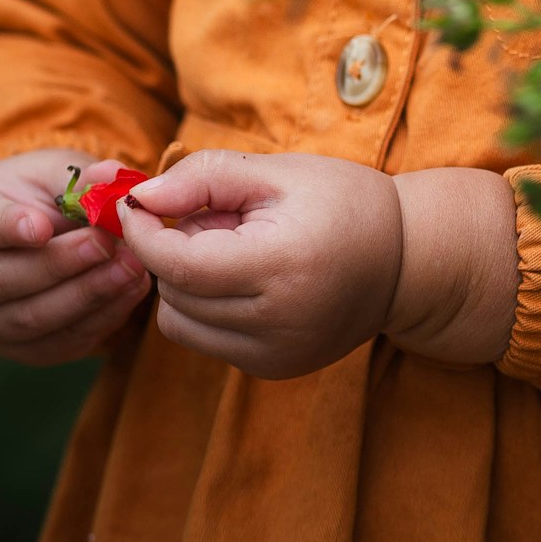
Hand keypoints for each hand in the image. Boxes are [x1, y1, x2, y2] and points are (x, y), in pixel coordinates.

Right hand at [0, 148, 152, 365]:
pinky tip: (128, 293)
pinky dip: (95, 321)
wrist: (25, 231)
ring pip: (28, 321)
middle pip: (0, 280)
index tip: (42, 227)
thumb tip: (112, 176)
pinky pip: (54, 345)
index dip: (7, 228)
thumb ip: (78, 177)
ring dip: (84, 296)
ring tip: (128, 269)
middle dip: (58, 265)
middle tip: (105, 244)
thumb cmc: (32, 194)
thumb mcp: (49, 171)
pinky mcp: (14, 349)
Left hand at [122, 151, 517, 378]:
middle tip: (215, 218)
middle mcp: (276, 324)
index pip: (178, 263)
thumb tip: (141, 199)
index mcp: (279, 266)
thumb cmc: (342, 200)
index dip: (144, 233)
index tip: (135, 204)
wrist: (405, 258)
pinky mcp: (274, 370)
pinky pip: (208, 340)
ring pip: (181, 325)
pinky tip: (247, 279)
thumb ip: (204, 178)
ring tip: (233, 250)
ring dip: (187, 284)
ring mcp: (275, 356)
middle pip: (174, 295)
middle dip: (175, 251)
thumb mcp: (277, 171)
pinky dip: (208, 308)